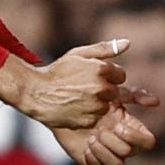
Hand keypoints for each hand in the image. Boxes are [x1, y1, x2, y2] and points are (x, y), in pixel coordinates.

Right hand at [0, 40, 130, 129]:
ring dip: (97, 103)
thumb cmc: (57, 71)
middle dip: (104, 90)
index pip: (120, 75)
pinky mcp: (89, 120)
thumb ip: (104, 49)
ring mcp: (95, 106)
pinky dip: (88, 115)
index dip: (108, 76)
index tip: (94, 76)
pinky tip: (74, 108)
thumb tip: (127, 43)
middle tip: (84, 88)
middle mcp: (101, 88)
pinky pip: (96, 118)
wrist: (36, 93)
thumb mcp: (78, 54)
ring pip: (106, 106)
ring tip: (77, 98)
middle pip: (114, 92)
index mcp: (101, 69)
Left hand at [54, 98, 157, 164]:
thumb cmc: (92, 100)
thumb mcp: (114, 94)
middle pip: (129, 153)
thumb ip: (135, 95)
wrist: (66, 110)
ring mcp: (110, 156)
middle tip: (98, 130)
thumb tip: (156, 102)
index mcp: (132, 130)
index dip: (135, 137)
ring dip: (103, 152)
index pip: (149, 142)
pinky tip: (86, 150)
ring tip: (91, 140)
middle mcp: (124, 145)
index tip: (118, 125)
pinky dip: (95, 164)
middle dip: (112, 141)